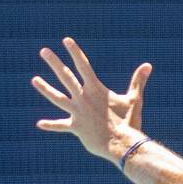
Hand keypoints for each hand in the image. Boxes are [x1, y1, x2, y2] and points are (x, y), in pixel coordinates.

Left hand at [32, 38, 151, 163]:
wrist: (121, 143)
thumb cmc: (129, 121)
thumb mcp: (134, 99)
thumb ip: (138, 81)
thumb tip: (148, 65)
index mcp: (96, 89)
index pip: (83, 65)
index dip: (75, 52)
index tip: (66, 40)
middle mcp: (83, 98)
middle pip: (66, 76)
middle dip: (55, 63)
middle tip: (43, 51)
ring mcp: (77, 113)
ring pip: (57, 98)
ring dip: (45, 88)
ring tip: (34, 80)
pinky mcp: (76, 127)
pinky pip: (61, 126)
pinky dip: (51, 125)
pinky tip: (40, 123)